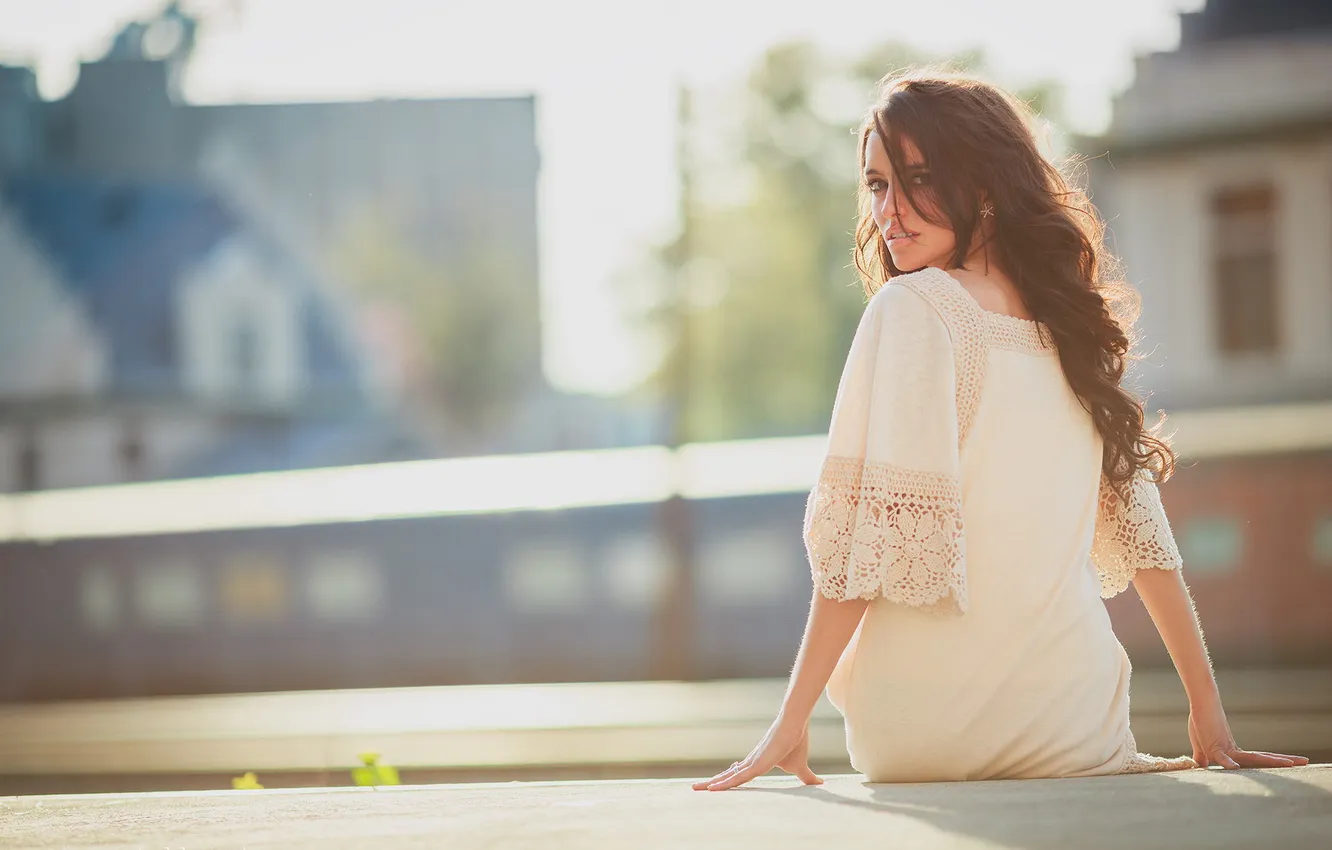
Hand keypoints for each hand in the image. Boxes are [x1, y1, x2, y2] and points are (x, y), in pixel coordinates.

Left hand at [691, 715, 823, 790]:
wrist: (795, 725)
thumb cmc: (796, 742)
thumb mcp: (800, 766)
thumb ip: (807, 777)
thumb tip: (820, 784)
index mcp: (758, 763)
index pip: (738, 774)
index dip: (727, 779)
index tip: (716, 783)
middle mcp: (750, 762)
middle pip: (727, 775)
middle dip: (712, 782)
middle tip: (696, 787)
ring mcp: (752, 762)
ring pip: (728, 777)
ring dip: (712, 783)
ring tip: (695, 788)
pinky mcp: (757, 763)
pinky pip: (738, 778)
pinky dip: (725, 784)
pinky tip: (713, 788)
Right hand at [1187, 696, 1309, 768]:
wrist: (1201, 704)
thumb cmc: (1200, 724)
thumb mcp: (1202, 747)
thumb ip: (1202, 758)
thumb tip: (1200, 765)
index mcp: (1235, 753)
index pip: (1260, 760)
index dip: (1275, 761)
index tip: (1292, 763)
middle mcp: (1236, 751)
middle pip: (1264, 758)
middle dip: (1284, 760)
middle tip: (1306, 761)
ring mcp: (1227, 749)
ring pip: (1253, 758)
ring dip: (1272, 761)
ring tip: (1290, 763)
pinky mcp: (1214, 747)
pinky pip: (1222, 758)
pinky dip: (1227, 763)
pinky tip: (1234, 768)